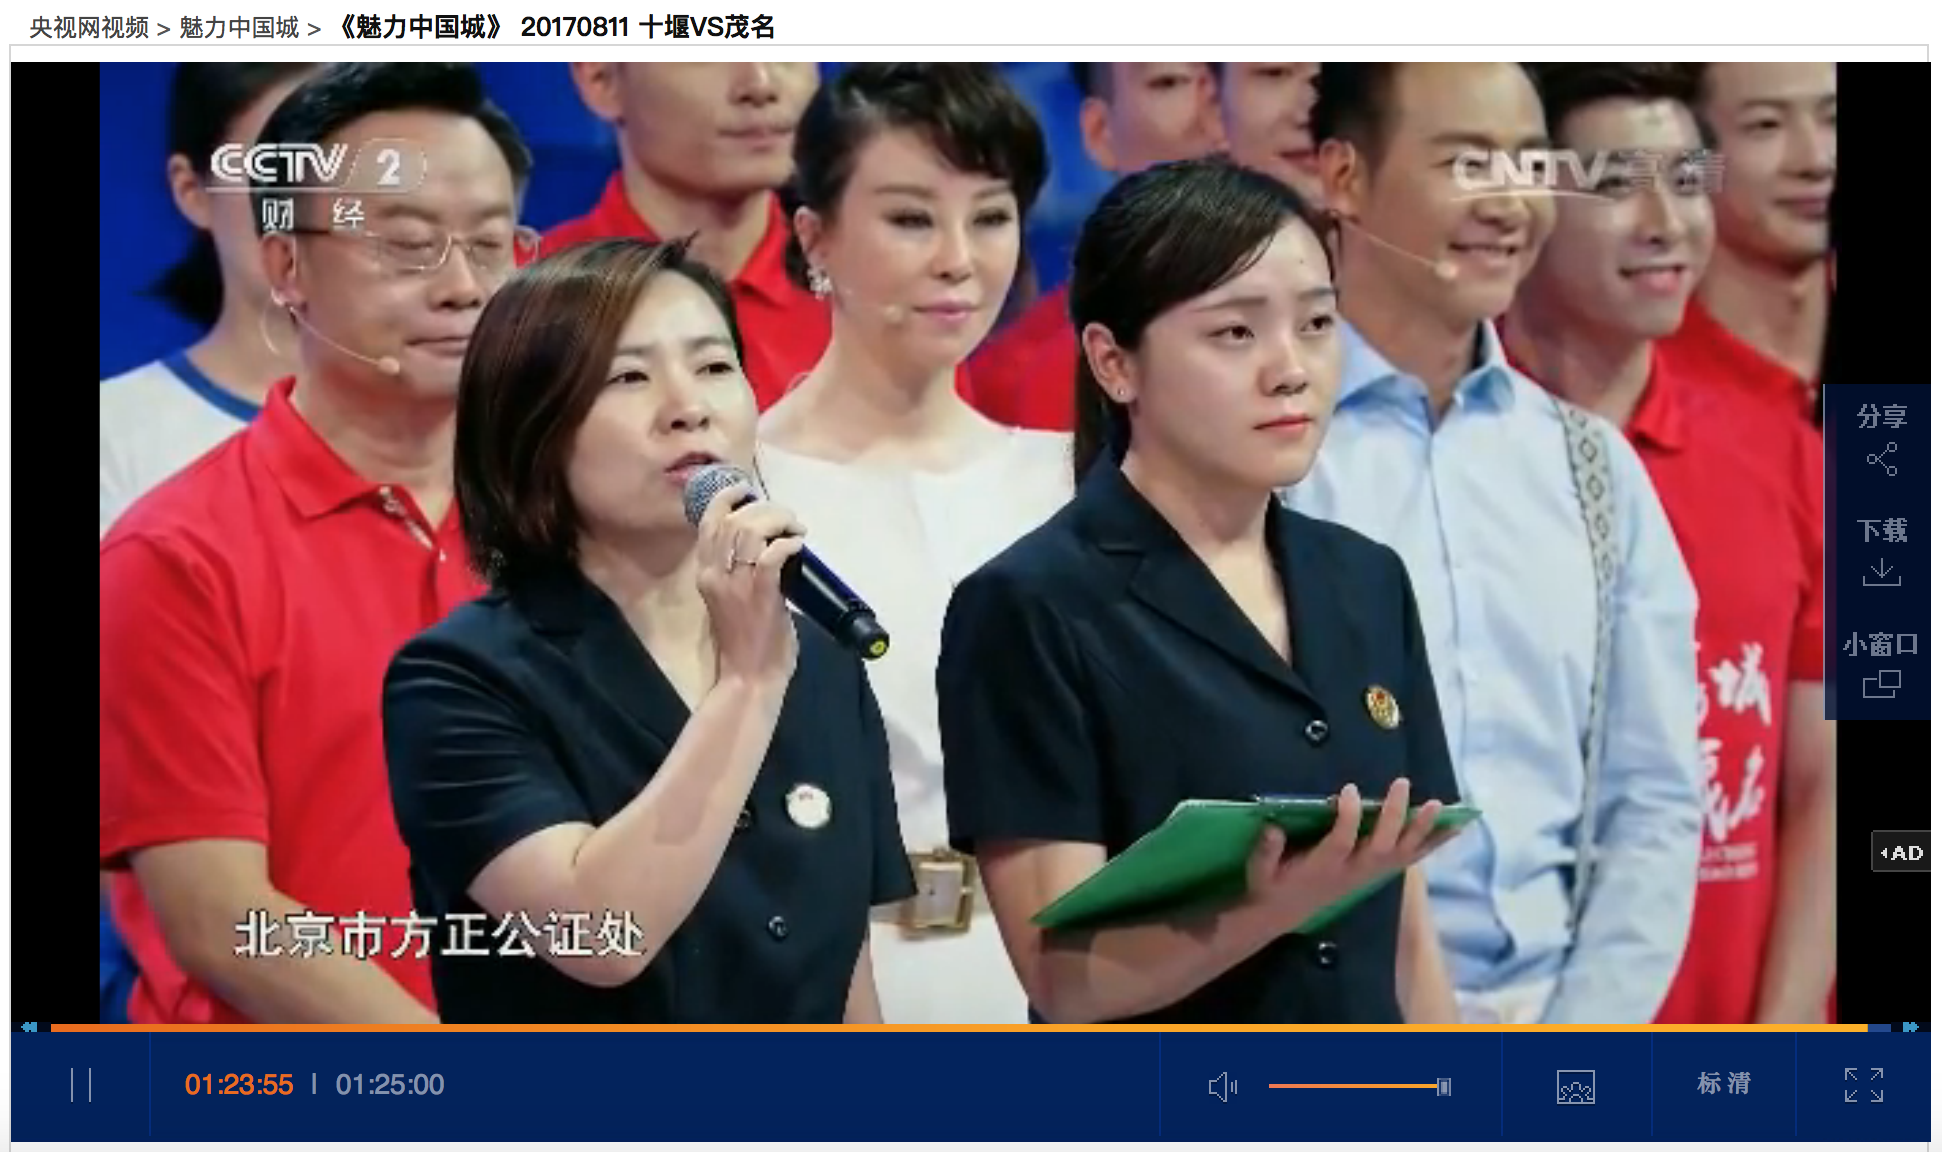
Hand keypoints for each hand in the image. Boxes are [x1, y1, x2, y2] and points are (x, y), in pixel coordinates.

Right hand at [694, 481, 803, 688]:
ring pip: (750, 531)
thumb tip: (767, 544)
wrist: (749, 678)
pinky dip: (787, 543)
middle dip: (763, 507)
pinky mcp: (760, 595)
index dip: (726, 498)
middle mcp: (714, 574)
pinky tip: (798, 544)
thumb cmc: (746, 643)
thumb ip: (740, 572)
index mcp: (706, 574)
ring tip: (796, 528)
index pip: (707, 523)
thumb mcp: (732, 599)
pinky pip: (770, 555)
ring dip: (778, 521)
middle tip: (786, 516)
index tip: (747, 490)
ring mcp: (736, 585)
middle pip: (731, 519)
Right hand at [1243, 779, 1456, 929]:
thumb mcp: (1259, 871)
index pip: (1341, 842)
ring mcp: (1366, 874)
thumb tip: (1272, 828)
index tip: (1348, 790)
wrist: (1280, 914)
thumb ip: (1266, 851)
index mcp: (1323, 868)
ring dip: (1421, 830)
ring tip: (1440, 806)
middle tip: (1402, 784)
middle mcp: (1351, 872)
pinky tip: (1453, 828)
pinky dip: (1430, 843)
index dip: (1347, 818)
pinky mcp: (1375, 874)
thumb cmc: (1270, 885)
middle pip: (1380, 846)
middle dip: (1393, 816)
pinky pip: (1408, 859)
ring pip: (1401, 854)